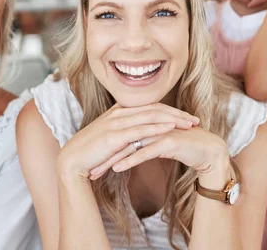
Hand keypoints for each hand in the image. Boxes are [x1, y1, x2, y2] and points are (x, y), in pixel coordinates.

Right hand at [57, 103, 199, 179]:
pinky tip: (171, 129)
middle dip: (177, 113)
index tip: (186, 117)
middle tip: (195, 119)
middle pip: (154, 108)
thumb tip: (141, 138)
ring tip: (189, 124)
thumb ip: (125, 134)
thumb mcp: (110, 138)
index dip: (170, 110)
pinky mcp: (114, 135)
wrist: (72, 160)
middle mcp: (118, 113)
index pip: (149, 106)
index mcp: (118, 111)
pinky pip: (140, 129)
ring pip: (150, 116)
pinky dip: (157, 127)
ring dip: (172, 119)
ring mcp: (116, 122)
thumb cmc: (91, 152)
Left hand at [89, 125, 229, 184]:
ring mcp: (159, 130)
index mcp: (148, 122)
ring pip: (129, 145)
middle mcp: (152, 123)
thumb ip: (147, 142)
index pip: (121, 134)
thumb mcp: (162, 144)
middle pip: (121, 138)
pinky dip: (129, 160)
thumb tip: (131, 149)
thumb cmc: (186, 148)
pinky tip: (116, 169)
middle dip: (104, 154)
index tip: (92, 159)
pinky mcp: (167, 141)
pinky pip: (144, 151)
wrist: (210, 151)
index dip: (106, 147)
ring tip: (97, 171)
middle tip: (89, 167)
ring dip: (111, 159)